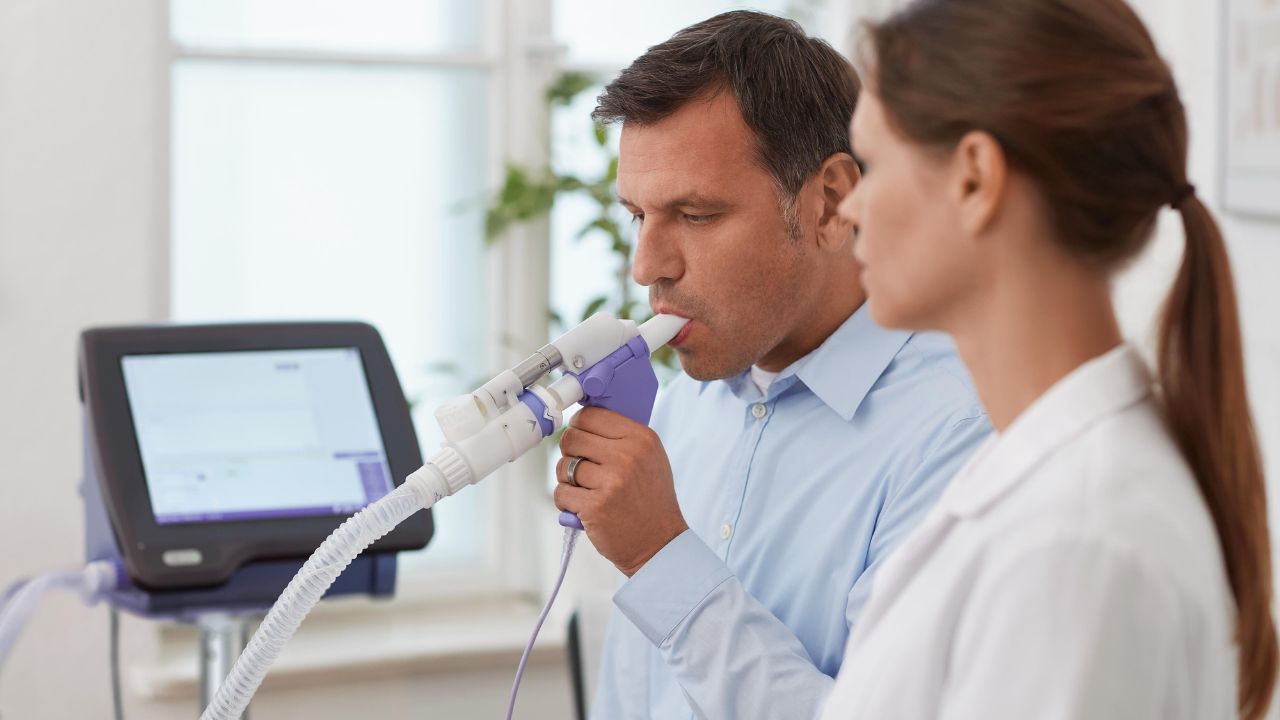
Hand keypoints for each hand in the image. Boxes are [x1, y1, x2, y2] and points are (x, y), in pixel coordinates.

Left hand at [554, 407, 688, 576]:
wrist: (658, 543)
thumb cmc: (651, 500)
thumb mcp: (650, 457)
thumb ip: (621, 436)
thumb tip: (582, 420)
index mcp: (641, 439)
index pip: (590, 415)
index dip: (579, 426)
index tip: (582, 439)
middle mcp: (627, 456)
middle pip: (572, 437)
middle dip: (571, 453)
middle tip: (583, 468)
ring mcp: (611, 482)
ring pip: (563, 466)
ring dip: (568, 480)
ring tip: (587, 490)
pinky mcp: (595, 507)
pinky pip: (561, 493)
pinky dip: (567, 502)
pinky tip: (584, 507)